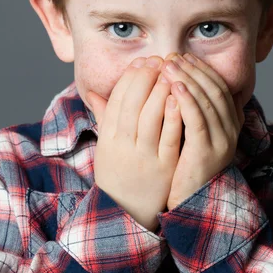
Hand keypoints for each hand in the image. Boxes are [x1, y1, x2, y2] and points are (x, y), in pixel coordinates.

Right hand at [86, 56, 182, 231]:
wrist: (127, 213)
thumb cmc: (118, 174)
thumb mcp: (105, 147)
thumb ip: (104, 119)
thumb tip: (94, 93)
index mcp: (107, 138)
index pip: (116, 101)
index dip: (129, 78)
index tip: (141, 62)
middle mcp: (122, 146)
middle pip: (132, 104)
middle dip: (145, 78)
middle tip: (157, 60)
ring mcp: (143, 157)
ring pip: (150, 117)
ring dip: (160, 91)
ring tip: (170, 73)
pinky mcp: (163, 168)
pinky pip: (169, 138)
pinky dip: (173, 116)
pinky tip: (179, 98)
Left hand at [160, 53, 244, 210]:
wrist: (188, 202)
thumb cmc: (184, 165)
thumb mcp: (190, 134)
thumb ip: (189, 111)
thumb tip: (174, 83)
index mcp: (228, 124)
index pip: (218, 88)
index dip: (201, 70)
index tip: (183, 57)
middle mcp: (230, 131)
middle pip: (214, 90)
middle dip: (193, 70)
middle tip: (173, 56)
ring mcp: (222, 141)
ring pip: (207, 102)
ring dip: (188, 80)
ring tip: (170, 65)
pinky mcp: (207, 152)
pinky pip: (198, 121)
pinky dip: (187, 101)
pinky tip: (174, 87)